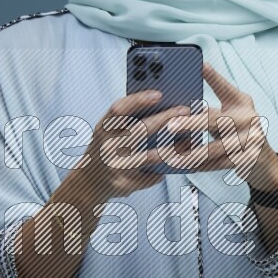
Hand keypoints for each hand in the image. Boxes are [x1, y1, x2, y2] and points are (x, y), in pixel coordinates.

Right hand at [71, 88, 191, 200]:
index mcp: (103, 129)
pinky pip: (151, 176)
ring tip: (189, 140)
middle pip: (140, 131)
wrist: (89, 184)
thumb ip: (127, 120)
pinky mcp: (125, 184)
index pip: (119, 110)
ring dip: (171, 148)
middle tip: (185, 111)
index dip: (138, 100)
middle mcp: (107, 147)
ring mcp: (116, 167)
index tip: (159, 94)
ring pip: (149, 157)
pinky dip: (164, 169)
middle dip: (165, 119)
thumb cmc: (106, 150)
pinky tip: (178, 163)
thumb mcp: (108, 132)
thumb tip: (161, 103)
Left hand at [163, 62, 277, 189]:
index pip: (225, 88)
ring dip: (190, 153)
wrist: (263, 161)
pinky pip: (219, 164)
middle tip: (170, 126)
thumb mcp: (231, 113)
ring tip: (170, 156)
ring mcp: (250, 140)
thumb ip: (212, 107)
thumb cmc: (238, 132)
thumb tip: (185, 98)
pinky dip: (200, 166)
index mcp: (241, 103)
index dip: (213, 76)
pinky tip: (184, 167)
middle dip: (191, 123)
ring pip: (215, 148)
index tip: (200, 65)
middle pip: (215, 120)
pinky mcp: (247, 159)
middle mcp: (248, 118)